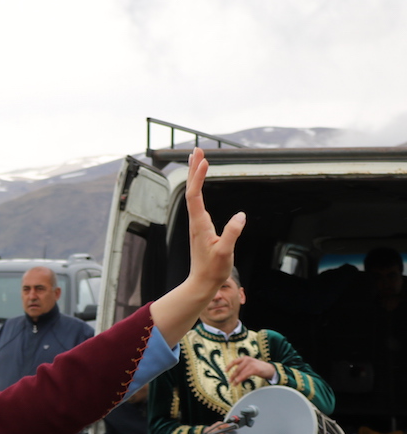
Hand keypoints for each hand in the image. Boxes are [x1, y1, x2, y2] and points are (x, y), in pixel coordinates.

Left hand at [149, 148, 246, 344]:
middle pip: (192, 190)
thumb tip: (240, 216)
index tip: (203, 161)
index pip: (195, 195)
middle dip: (194, 169)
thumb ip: (232, 234)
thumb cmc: (213, 270)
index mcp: (200, 224)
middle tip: (197, 150)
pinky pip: (198, 202)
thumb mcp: (226, 252)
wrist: (202, 282)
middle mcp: (196, 221)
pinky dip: (199, 188)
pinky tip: (201, 184)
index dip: (198, 178)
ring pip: (194, 194)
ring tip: (198, 159)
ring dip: (195, 176)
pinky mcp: (201, 227)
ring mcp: (198, 224)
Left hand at [226, 356, 274, 385]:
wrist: (270, 369)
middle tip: (229, 381)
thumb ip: (243, 367)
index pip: (234, 361)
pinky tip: (238, 381)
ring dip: (236, 379)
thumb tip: (234, 374)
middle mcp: (247, 360)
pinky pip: (245, 374)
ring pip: (241, 372)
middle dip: (232, 375)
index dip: (229, 366)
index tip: (225, 371)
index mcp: (245, 358)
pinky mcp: (255, 369)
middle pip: (237, 369)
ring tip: (233, 384)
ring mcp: (251, 364)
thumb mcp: (250, 365)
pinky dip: (241, 378)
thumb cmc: (259, 368)